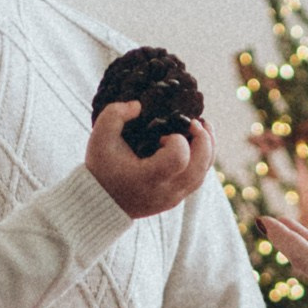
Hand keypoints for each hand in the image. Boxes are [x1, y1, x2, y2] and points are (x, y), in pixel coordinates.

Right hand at [85, 104, 213, 217]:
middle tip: (195, 122)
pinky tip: (197, 143)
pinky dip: (202, 159)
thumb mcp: (99, 136)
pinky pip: (198, 178)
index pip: (179, 158)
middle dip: (203, 139)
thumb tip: (139, 106)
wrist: (101, 201)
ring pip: (203, 173)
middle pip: (200, 165)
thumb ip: (116, 113)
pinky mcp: (176, 199)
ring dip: (208, 148)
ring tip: (203, 128)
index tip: (161, 136)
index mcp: (147, 178)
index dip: (177, 140)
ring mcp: (173, 198)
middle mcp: (165, 191)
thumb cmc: (101, 167)